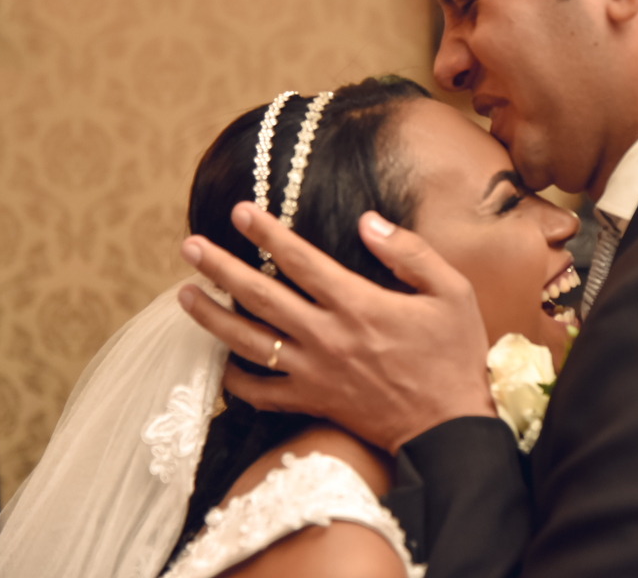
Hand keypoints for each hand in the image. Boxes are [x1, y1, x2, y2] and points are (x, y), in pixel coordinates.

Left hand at [178, 202, 496, 454]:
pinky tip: (221, 362)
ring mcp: (315, 374)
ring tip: (183, 295)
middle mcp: (327, 337)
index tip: (239, 212)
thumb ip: (409, 253)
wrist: (450, 427)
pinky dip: (236, 380)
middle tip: (189, 246)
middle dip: (220, 268)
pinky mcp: (314, 403)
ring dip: (212, 318)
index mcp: (358, 305)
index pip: (300, 260)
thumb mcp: (452, 292)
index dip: (266, 233)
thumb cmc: (455, 355)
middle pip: (260, 297)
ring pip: (249, 343)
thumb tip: (367, 221)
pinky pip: (263, 394)